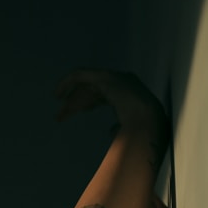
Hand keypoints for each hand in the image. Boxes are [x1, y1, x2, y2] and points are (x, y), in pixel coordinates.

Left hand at [54, 68, 169, 132]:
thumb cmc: (144, 132)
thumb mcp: (130, 131)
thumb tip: (112, 131)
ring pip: (86, 85)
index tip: (81, 111)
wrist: (149, 121)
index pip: (105, 94)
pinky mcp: (103, 77)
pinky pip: (80, 76)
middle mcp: (122, 82)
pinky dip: (67, 82)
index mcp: (129, 94)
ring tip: (60, 113)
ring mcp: (114, 77)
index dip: (91, 102)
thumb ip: (120, 128)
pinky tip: (57, 94)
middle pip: (94, 89)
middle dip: (78, 101)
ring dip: (72, 98)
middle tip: (62, 115)